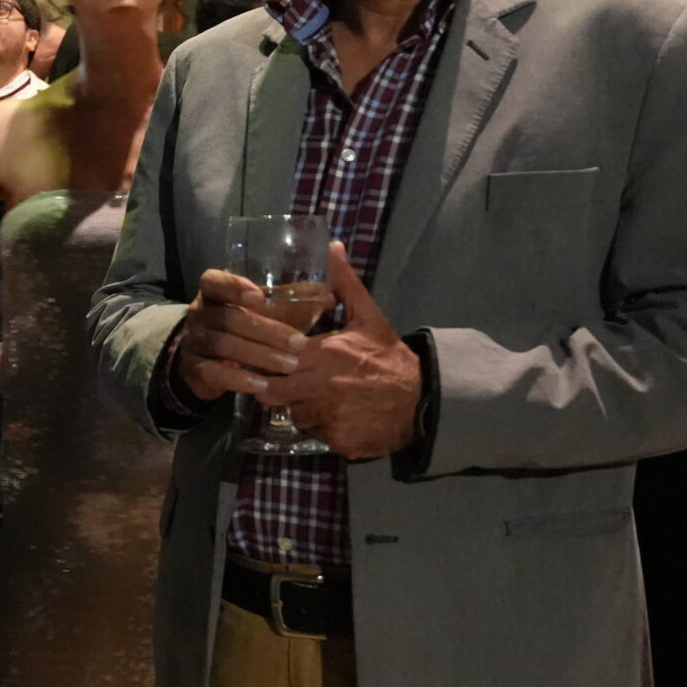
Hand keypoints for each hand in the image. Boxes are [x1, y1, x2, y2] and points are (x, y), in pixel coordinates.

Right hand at [171, 269, 306, 401]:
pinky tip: (262, 386)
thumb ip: (289, 302)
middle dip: (265, 330)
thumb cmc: (243, 328)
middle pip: (227, 318)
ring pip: (222, 345)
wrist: (207, 361)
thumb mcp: (261, 311)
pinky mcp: (194, 368)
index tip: (260, 296)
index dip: (233, 286)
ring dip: (258, 355)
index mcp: (214, 293)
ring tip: (288, 366)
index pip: (213, 281)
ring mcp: (193, 341)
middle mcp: (199, 314)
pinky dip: (238, 379)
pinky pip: (213, 372)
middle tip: (299, 343)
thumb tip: (330, 296)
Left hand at [251, 243, 422, 458]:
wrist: (422, 400)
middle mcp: (323, 387)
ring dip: (299, 407)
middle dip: (273, 388)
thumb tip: (332, 246)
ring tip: (316, 396)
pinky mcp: (339, 441)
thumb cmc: (389, 357)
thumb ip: (345, 284)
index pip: (274, 359)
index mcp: (325, 354)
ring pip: (293, 414)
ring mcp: (330, 416)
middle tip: (284, 381)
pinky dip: (321, 427)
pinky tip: (336, 416)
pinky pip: (315, 434)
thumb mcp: (369, 318)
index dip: (265, 361)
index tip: (264, 358)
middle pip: (273, 391)